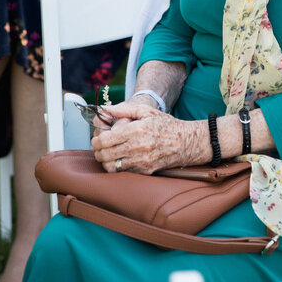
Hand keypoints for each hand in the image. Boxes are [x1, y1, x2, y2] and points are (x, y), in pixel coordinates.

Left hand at [91, 102, 206, 173]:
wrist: (186, 142)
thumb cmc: (166, 125)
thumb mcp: (146, 111)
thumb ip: (124, 109)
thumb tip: (104, 109)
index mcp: (136, 130)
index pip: (105, 140)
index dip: (95, 140)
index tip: (96, 139)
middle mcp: (137, 147)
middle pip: (104, 155)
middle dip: (98, 152)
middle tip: (100, 147)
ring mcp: (141, 161)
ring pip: (111, 167)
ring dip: (106, 161)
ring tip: (108, 154)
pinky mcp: (145, 171)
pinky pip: (123, 171)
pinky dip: (118, 166)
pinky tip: (121, 158)